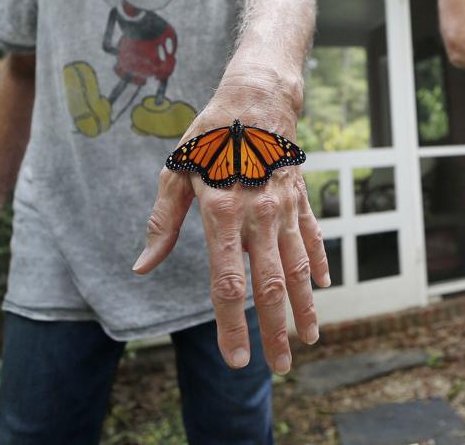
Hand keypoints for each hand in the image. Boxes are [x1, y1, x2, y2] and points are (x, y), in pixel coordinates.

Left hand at [133, 81, 330, 374]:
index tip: (236, 360)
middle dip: (275, 331)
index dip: (231, 326)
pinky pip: (311, 237)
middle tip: (279, 367)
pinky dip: (317, 263)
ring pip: (297, 269)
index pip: (228, 284)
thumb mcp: (176, 172)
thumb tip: (142, 266)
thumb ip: (162, 224)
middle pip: (270, 287)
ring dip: (303, 308)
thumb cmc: (210, 134)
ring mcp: (284, 209)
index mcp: (222, 213)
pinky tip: (322, 287)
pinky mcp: (298, 198)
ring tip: (309, 340)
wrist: (256, 96)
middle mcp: (259, 216)